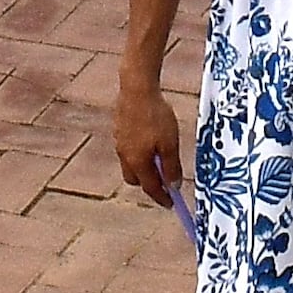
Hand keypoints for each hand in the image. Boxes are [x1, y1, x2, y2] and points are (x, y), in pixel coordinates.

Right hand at [112, 78, 185, 208]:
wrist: (137, 88)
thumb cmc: (156, 116)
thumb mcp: (170, 144)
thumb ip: (172, 167)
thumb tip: (174, 186)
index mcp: (138, 162)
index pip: (150, 188)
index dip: (162, 198)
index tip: (171, 204)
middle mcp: (125, 156)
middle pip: (136, 179)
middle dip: (149, 183)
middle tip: (164, 180)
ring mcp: (119, 142)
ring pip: (131, 164)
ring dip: (144, 167)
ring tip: (159, 158)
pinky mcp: (118, 129)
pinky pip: (128, 149)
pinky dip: (139, 152)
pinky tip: (149, 140)